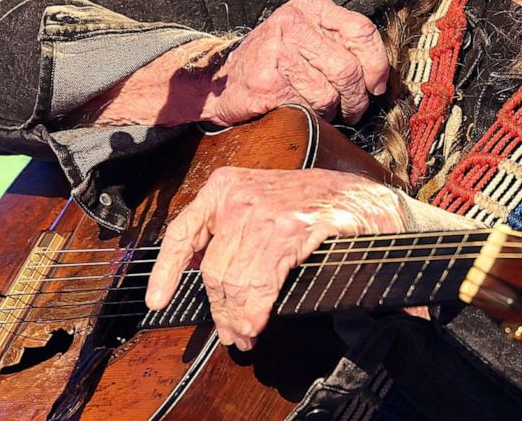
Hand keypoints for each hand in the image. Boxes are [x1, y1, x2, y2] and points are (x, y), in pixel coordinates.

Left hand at [144, 167, 407, 349]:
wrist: (364, 198)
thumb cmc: (312, 204)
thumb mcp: (261, 203)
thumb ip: (229, 231)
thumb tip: (200, 273)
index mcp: (225, 186)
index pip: (183, 232)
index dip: (166, 271)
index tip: (157, 300)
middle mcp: (240, 195)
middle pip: (212, 269)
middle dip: (218, 309)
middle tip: (229, 333)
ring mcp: (267, 211)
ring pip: (235, 280)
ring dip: (238, 316)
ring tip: (244, 334)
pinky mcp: (293, 229)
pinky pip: (263, 282)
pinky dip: (256, 311)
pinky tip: (257, 324)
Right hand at [200, 0, 388, 124]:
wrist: (220, 82)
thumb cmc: (273, 62)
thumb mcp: (305, 36)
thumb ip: (342, 44)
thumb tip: (381, 78)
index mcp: (309, 6)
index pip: (361, 31)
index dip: (377, 64)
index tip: (377, 85)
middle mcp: (292, 22)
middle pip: (349, 68)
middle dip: (357, 98)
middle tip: (353, 109)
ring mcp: (277, 51)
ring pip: (330, 94)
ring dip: (332, 112)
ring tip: (320, 109)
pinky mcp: (268, 82)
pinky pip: (308, 109)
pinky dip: (310, 118)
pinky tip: (298, 110)